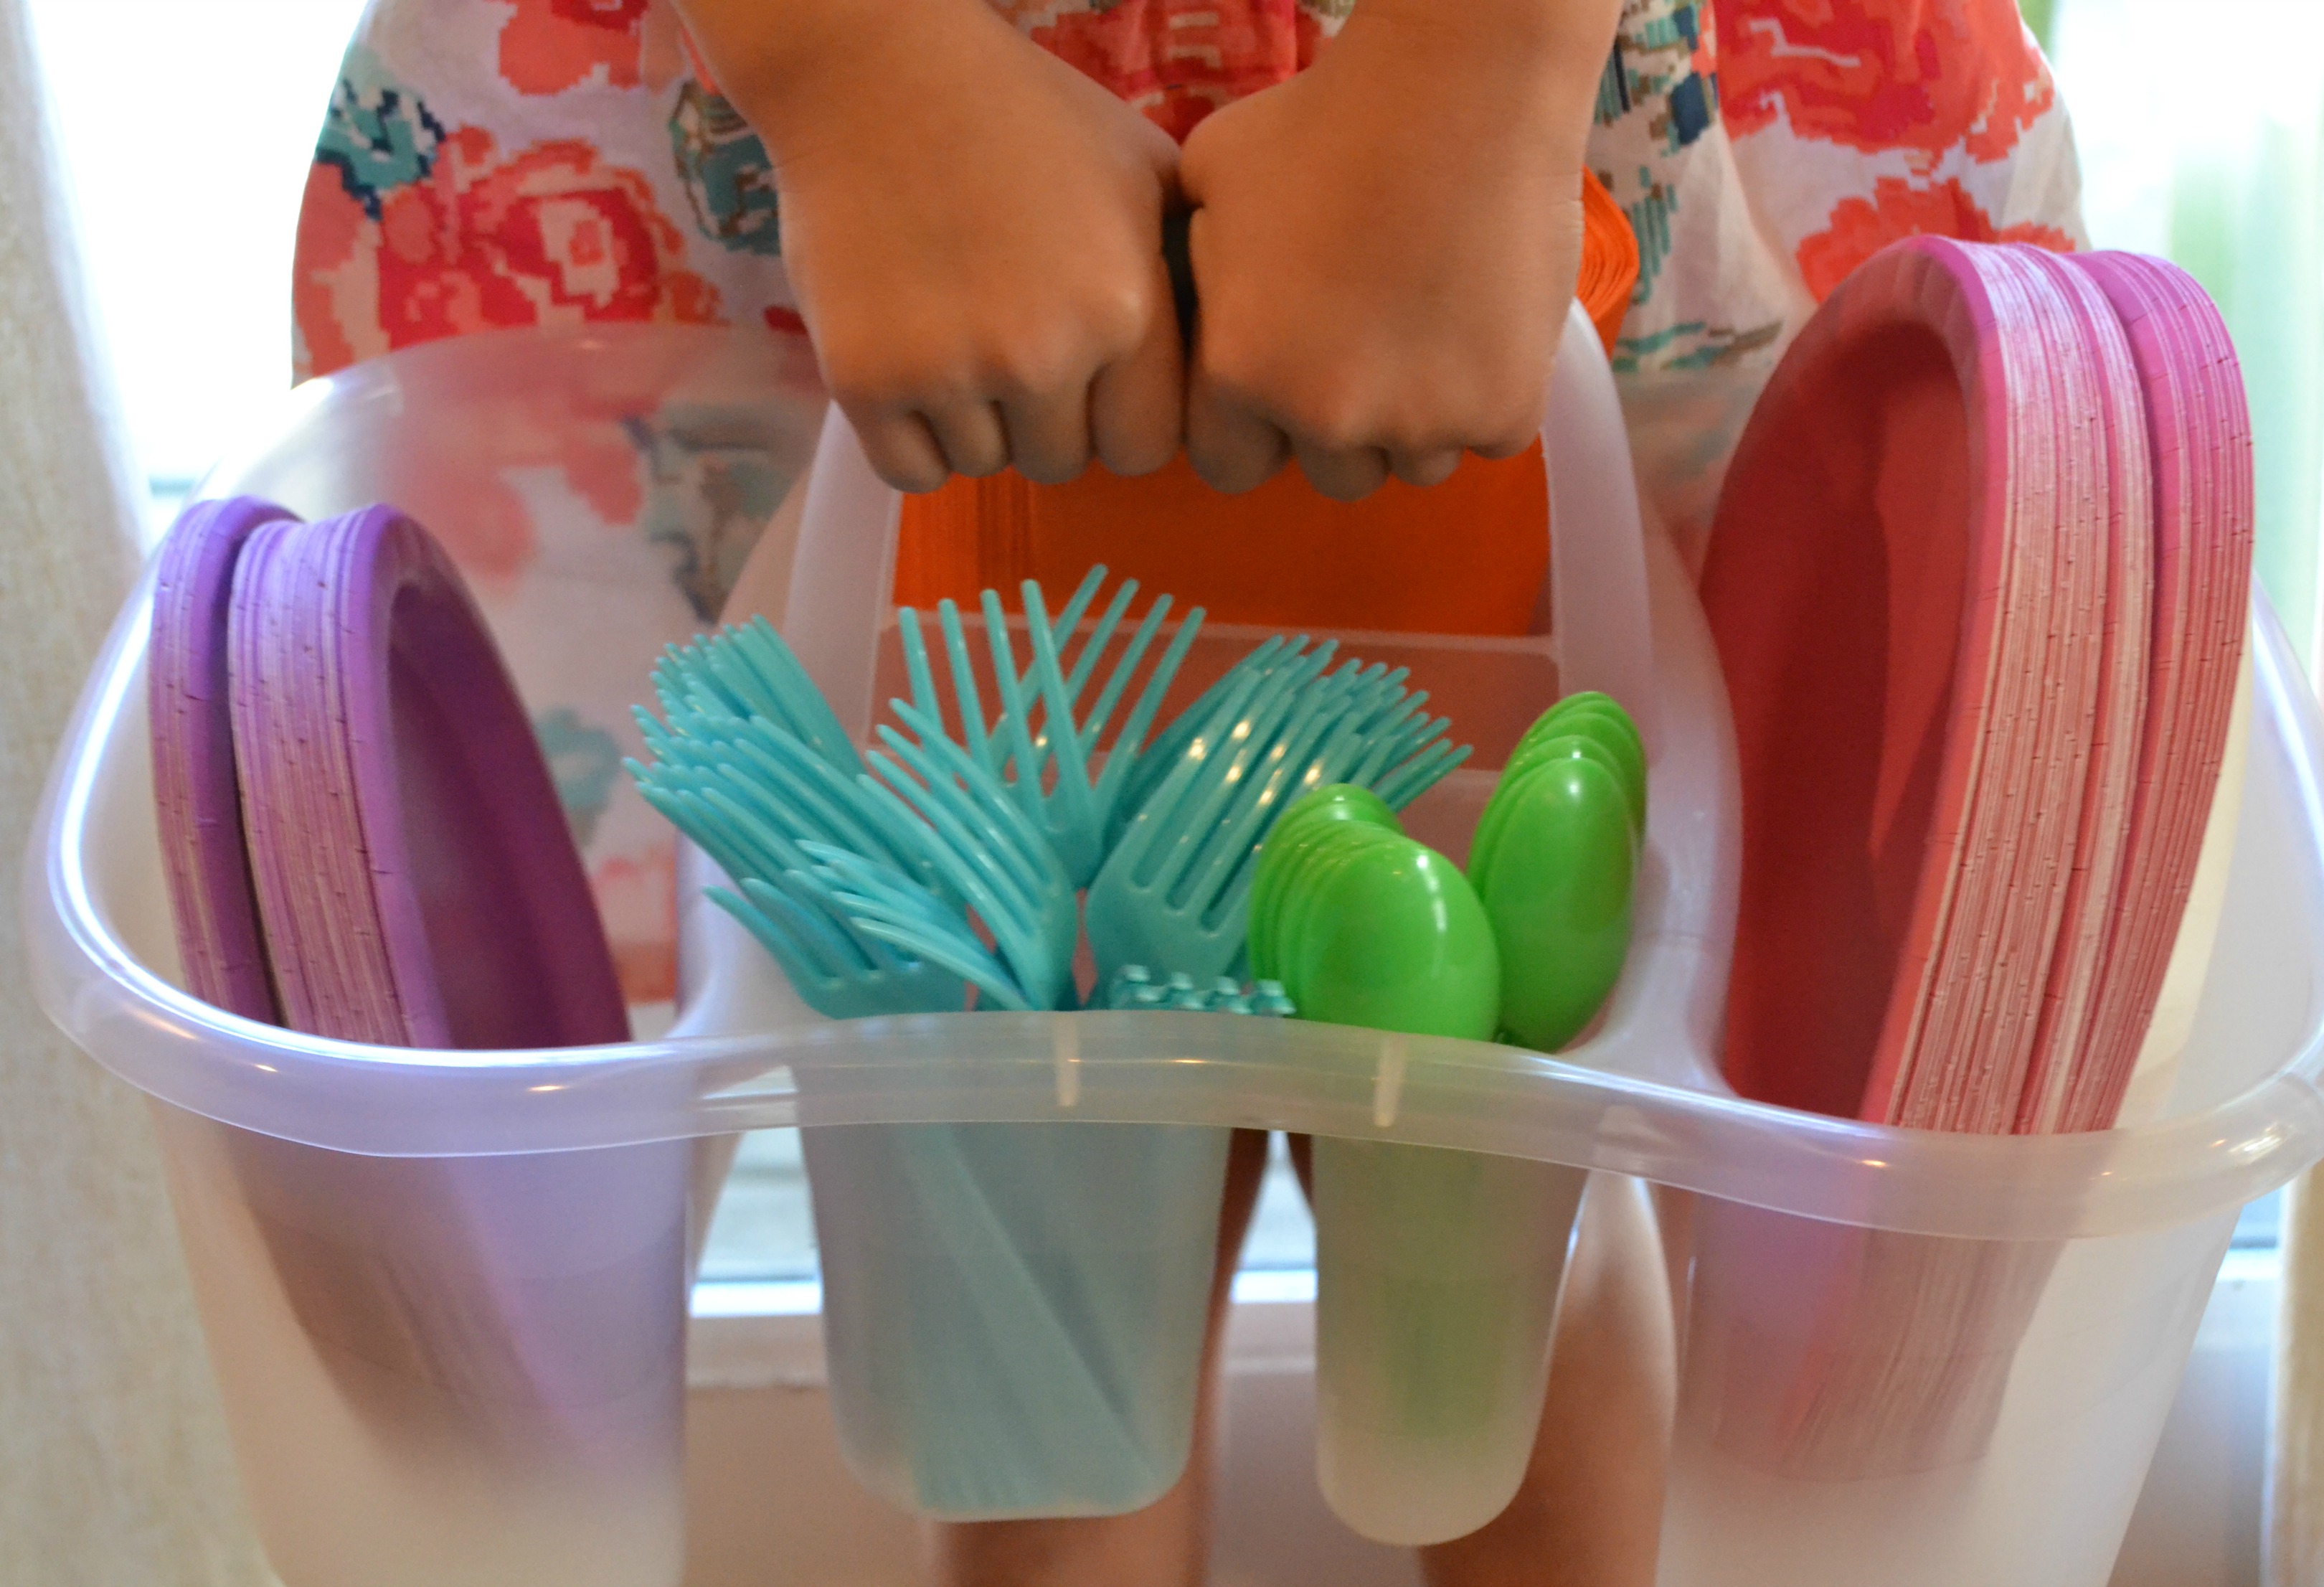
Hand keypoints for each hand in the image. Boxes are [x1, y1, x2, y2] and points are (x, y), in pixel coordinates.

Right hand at [677, 0, 1184, 489]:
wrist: (876, 72)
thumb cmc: (1021, 115)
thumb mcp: (1143, 171)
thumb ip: (1188, 270)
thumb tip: (1225, 354)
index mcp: (1125, 307)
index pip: (1143, 447)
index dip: (1118, 419)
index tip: (1092, 380)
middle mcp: (1043, 352)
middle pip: (1061, 463)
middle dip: (1044, 420)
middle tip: (1011, 341)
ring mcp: (949, 369)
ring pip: (985, 466)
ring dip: (976, 423)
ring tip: (958, 332)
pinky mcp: (867, 380)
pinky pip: (911, 472)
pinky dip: (913, 438)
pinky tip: (915, 367)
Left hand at [1179, 0, 1617, 499]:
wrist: (1465, 89)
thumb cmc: (1327, 119)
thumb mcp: (1211, 182)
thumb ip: (1196, 272)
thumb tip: (1192, 311)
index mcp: (1242, 376)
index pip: (1230, 464)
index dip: (1254, 422)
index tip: (1284, 373)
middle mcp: (1328, 417)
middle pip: (1329, 473)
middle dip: (1339, 425)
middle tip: (1364, 343)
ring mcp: (1424, 423)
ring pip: (1413, 464)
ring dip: (1415, 419)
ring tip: (1426, 329)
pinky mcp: (1507, 411)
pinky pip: (1489, 435)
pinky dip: (1488, 395)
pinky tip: (1480, 323)